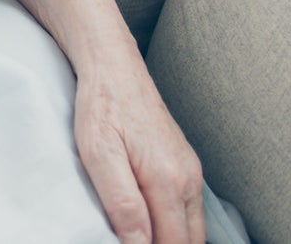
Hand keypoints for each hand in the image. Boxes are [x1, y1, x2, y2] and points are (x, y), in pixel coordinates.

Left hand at [73, 61, 204, 243]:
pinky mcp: (185, 164)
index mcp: (168, 180)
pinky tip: (150, 220)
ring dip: (171, 239)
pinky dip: (174, 223)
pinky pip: (188, 209)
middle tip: (129, 239)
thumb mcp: (99, 153)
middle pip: (188, 241)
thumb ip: (122, 202)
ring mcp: (190, 171)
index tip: (124, 243)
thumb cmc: (101, 105)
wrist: (113, 65)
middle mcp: (188, 178)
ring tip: (137, 233)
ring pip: (192, 228)